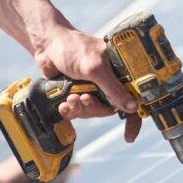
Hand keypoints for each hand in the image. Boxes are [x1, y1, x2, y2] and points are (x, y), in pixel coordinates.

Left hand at [33, 27, 143, 142]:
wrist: (47, 46)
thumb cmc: (73, 48)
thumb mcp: (95, 68)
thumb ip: (113, 88)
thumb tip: (132, 106)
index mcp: (120, 71)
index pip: (134, 96)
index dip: (133, 118)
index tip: (129, 136)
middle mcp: (110, 81)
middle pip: (110, 109)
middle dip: (94, 108)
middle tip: (83, 99)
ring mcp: (94, 88)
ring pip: (93, 112)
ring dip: (80, 109)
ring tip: (70, 97)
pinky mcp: (78, 93)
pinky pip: (78, 111)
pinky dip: (70, 110)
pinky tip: (63, 103)